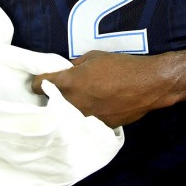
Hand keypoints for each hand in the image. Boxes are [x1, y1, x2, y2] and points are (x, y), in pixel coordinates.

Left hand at [31, 50, 169, 127]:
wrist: (148, 85)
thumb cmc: (120, 66)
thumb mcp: (93, 57)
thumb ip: (74, 66)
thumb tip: (66, 70)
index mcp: (67, 83)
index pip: (38, 85)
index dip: (37, 81)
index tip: (39, 81)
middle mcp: (72, 104)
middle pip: (49, 103)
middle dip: (51, 97)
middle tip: (58, 91)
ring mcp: (84, 119)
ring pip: (66, 115)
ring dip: (67, 109)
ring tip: (78, 101)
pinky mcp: (98, 127)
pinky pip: (84, 122)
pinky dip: (85, 116)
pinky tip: (95, 108)